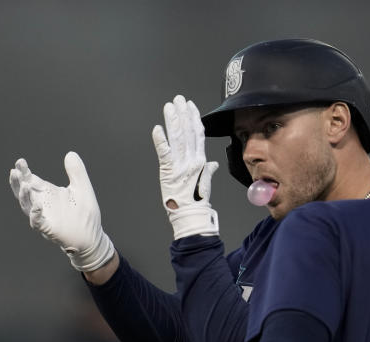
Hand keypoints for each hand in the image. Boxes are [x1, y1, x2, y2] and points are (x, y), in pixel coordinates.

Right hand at [9, 151, 114, 271]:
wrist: (92, 237)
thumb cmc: (85, 215)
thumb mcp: (82, 189)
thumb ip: (77, 172)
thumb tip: (71, 153)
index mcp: (47, 193)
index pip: (31, 179)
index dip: (24, 171)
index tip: (20, 161)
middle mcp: (42, 204)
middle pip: (23, 191)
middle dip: (18, 182)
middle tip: (15, 171)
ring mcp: (44, 217)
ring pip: (27, 206)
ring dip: (24, 196)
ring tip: (24, 185)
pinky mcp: (48, 229)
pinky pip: (38, 223)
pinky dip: (35, 215)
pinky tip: (37, 206)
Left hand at [152, 95, 219, 239]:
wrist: (191, 214)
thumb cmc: (197, 201)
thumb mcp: (205, 183)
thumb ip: (208, 170)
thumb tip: (212, 164)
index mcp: (201, 161)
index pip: (198, 134)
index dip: (194, 118)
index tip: (191, 106)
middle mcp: (192, 160)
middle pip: (188, 132)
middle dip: (183, 114)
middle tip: (178, 99)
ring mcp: (180, 164)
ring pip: (177, 137)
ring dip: (173, 121)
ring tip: (169, 107)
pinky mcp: (169, 171)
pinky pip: (164, 152)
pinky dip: (161, 140)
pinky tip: (157, 128)